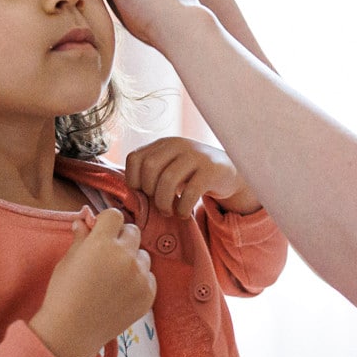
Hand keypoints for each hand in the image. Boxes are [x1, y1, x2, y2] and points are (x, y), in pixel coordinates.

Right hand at [30, 207, 156, 356]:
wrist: (72, 331)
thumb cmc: (63, 294)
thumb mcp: (68, 260)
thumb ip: (81, 237)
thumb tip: (84, 220)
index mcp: (102, 243)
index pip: (115, 216)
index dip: (106, 222)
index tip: (100, 232)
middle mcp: (125, 256)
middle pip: (133, 232)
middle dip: (121, 238)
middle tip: (107, 254)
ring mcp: (139, 276)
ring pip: (143, 255)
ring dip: (132, 259)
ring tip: (113, 277)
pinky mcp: (148, 294)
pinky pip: (149, 276)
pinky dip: (138, 280)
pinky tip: (121, 291)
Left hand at [126, 136, 261, 216]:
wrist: (228, 172)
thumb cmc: (192, 174)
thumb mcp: (170, 167)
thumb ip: (151, 173)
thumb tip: (128, 195)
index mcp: (163, 144)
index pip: (135, 158)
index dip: (134, 180)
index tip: (143, 194)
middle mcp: (178, 145)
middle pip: (149, 168)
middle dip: (149, 192)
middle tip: (157, 205)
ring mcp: (196, 156)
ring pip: (167, 180)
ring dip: (163, 202)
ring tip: (168, 211)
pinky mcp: (212, 170)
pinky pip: (190, 192)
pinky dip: (182, 208)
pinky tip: (183, 213)